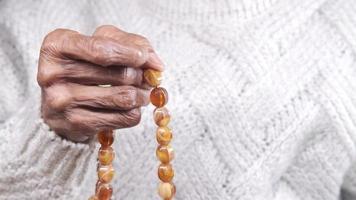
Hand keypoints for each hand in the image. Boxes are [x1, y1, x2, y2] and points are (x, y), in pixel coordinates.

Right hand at [37, 25, 162, 141]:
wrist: (61, 101)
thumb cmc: (86, 65)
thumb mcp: (102, 42)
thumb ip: (131, 44)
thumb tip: (156, 64)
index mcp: (57, 45)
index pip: (101, 50)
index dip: (130, 54)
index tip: (145, 58)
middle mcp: (52, 74)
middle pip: (120, 75)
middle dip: (141, 76)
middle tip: (146, 78)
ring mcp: (61, 102)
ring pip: (125, 98)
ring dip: (142, 95)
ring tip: (142, 93)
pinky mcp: (75, 124)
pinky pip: (124, 118)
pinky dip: (135, 112)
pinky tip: (129, 108)